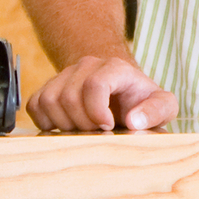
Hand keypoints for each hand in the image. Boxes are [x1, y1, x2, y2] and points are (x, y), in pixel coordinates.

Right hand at [25, 55, 176, 133]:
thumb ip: (156, 111)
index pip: (94, 84)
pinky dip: (46, 122)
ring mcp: (66, 75)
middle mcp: (88, 65)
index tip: (108, 127)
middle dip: (83, 124)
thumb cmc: (142, 102)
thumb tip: (134, 121)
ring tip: (84, 130)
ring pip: (49, 100)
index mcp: (116, 68)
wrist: (122, 94)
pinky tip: (66, 127)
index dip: (96, 111)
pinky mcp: (50, 87)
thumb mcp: (163, 106)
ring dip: (64, 124)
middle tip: (97, 132)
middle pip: (69, 96)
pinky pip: (35, 105)